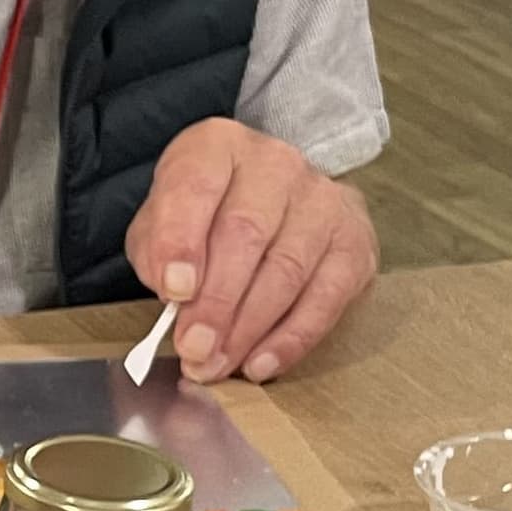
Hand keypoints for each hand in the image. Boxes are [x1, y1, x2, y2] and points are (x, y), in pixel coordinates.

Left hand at [125, 123, 375, 382]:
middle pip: (247, 233)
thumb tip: (176, 295)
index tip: (173, 290)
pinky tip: (261, 363)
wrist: (266, 203)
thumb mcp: (160, 223)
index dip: (181, 240)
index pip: (197, 185)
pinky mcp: (354, 240)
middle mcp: (276, 163)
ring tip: (218, 364)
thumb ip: (157, 252)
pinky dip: (292, 337)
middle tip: (194, 348)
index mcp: (217, 146)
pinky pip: (327, 296)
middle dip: (217, 301)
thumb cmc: (203, 218)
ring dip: (249, 328)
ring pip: (288, 269)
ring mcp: (323, 199)